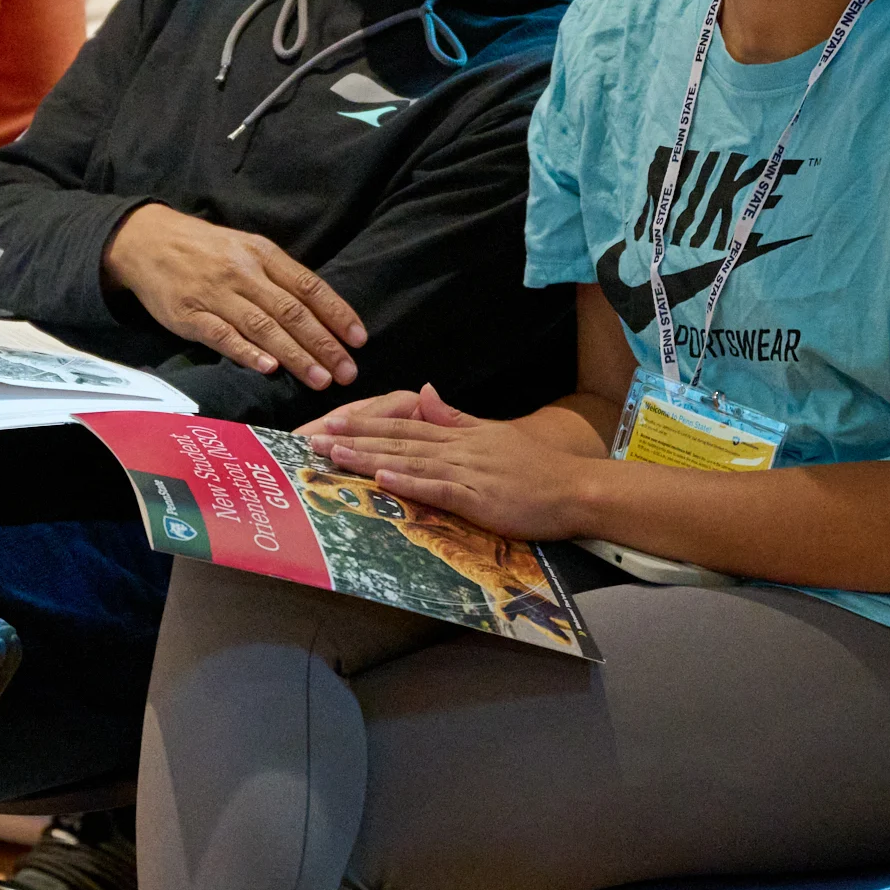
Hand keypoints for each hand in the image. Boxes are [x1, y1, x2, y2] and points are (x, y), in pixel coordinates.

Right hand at [103, 204, 364, 388]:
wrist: (146, 240)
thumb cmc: (206, 249)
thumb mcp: (246, 248)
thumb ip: (278, 277)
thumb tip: (319, 311)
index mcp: (263, 254)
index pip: (309, 286)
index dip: (336, 313)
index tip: (358, 340)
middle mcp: (243, 272)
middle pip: (292, 311)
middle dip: (323, 344)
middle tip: (347, 372)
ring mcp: (215, 294)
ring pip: (263, 327)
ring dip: (294, 355)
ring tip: (319, 379)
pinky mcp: (189, 315)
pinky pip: (222, 336)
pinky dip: (246, 353)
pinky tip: (267, 368)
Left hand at [313, 386, 594, 540]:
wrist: (574, 486)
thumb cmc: (536, 467)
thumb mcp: (493, 433)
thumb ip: (456, 417)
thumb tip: (426, 392)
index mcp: (460, 435)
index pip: (404, 427)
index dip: (366, 424)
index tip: (333, 423)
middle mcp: (458, 449)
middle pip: (398, 441)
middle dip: (355, 439)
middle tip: (315, 438)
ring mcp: (468, 472)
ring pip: (410, 462)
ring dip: (370, 458)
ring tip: (335, 456)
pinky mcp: (479, 497)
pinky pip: (439, 489)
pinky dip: (409, 483)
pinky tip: (383, 479)